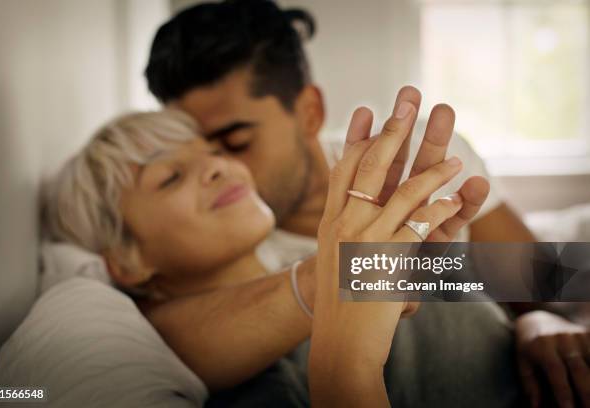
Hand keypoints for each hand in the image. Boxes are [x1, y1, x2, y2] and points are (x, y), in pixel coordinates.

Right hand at [308, 86, 489, 406]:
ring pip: (401, 192)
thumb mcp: (332, 256)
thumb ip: (342, 226)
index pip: (343, 168)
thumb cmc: (337, 299)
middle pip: (370, 167)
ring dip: (433, 172)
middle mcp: (344, 223)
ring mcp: (365, 239)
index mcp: (330, 221)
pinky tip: (458, 199)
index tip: (366, 109)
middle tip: (408, 101)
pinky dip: (442, 211)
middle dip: (392, 131)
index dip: (356, 137)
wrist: (338, 339)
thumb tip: (351, 200)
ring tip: (456, 158)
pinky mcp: (389, 259)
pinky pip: (420, 226)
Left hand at [515, 310, 589, 407]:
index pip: (556, 371)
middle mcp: (561, 338)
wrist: (537, 320)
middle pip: (579, 369)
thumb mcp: (523, 363)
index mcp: (542, 345)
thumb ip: (530, 385)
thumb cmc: (529, 348)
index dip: (564, 391)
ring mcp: (577, 335)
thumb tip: (536, 407)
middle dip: (586, 393)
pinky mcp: (587, 335)